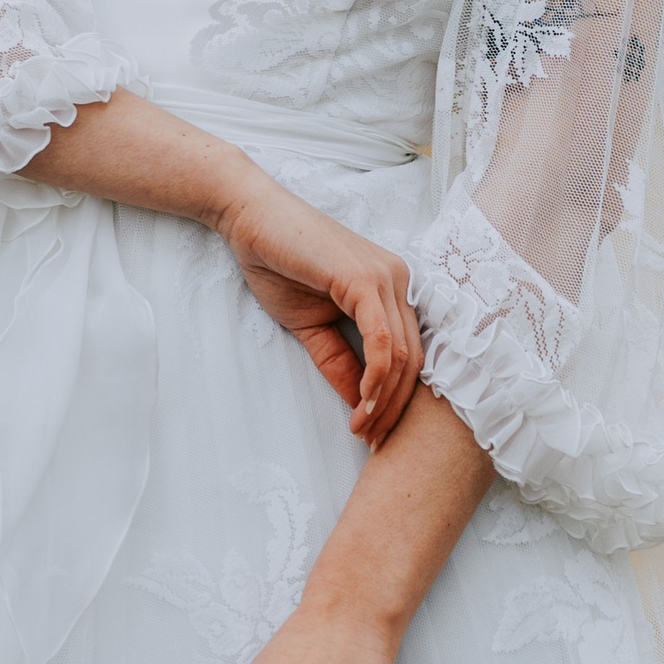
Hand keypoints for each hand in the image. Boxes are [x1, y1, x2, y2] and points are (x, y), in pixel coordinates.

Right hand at [216, 172, 422, 445]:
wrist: (249, 220)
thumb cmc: (278, 264)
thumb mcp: (311, 327)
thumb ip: (339, 362)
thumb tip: (361, 403)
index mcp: (392, 291)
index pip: (410, 356)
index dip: (396, 401)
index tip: (375, 434)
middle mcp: (400, 282)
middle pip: (415, 361)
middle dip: (395, 409)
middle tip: (372, 443)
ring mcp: (387, 278)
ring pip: (403, 355)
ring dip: (385, 401)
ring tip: (363, 430)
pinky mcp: (366, 279)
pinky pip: (383, 339)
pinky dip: (376, 377)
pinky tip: (362, 403)